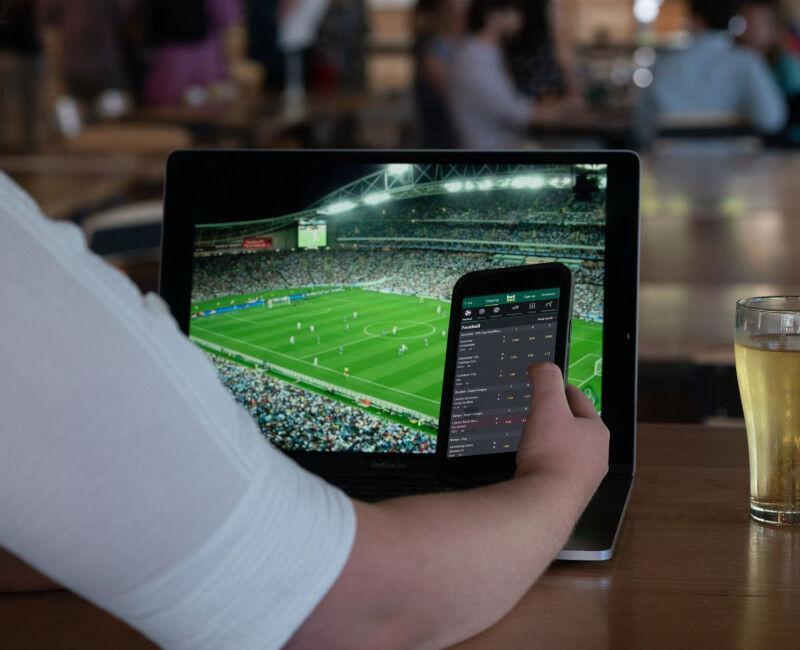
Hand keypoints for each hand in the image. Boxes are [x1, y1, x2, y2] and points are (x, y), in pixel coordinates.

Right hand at [515, 363, 608, 501]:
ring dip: (550, 443)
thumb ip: (546, 379)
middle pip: (574, 427)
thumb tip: (543, 366)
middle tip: (537, 412)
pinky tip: (533, 465)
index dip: (559, 388)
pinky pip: (557, 471)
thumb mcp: (546, 406)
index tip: (547, 384)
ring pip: (567, 451)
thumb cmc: (550, 457)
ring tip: (533, 440)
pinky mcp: (568, 495)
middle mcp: (596, 456)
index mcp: (597, 431)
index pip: (578, 400)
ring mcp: (584, 478)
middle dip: (555, 418)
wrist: (543, 505)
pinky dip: (545, 464)